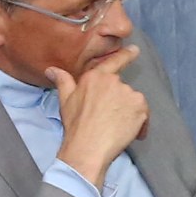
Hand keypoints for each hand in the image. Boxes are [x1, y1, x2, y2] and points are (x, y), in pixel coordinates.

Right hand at [48, 45, 149, 186]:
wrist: (88, 147)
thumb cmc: (75, 125)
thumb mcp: (65, 100)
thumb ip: (63, 81)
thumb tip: (51, 70)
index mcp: (96, 76)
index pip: (114, 62)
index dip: (126, 55)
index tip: (135, 49)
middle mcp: (114, 81)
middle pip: (123, 89)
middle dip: (119, 103)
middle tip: (109, 120)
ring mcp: (128, 93)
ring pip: (134, 101)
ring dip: (129, 113)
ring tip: (116, 128)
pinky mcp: (140, 107)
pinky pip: (144, 114)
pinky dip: (140, 124)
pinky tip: (128, 133)